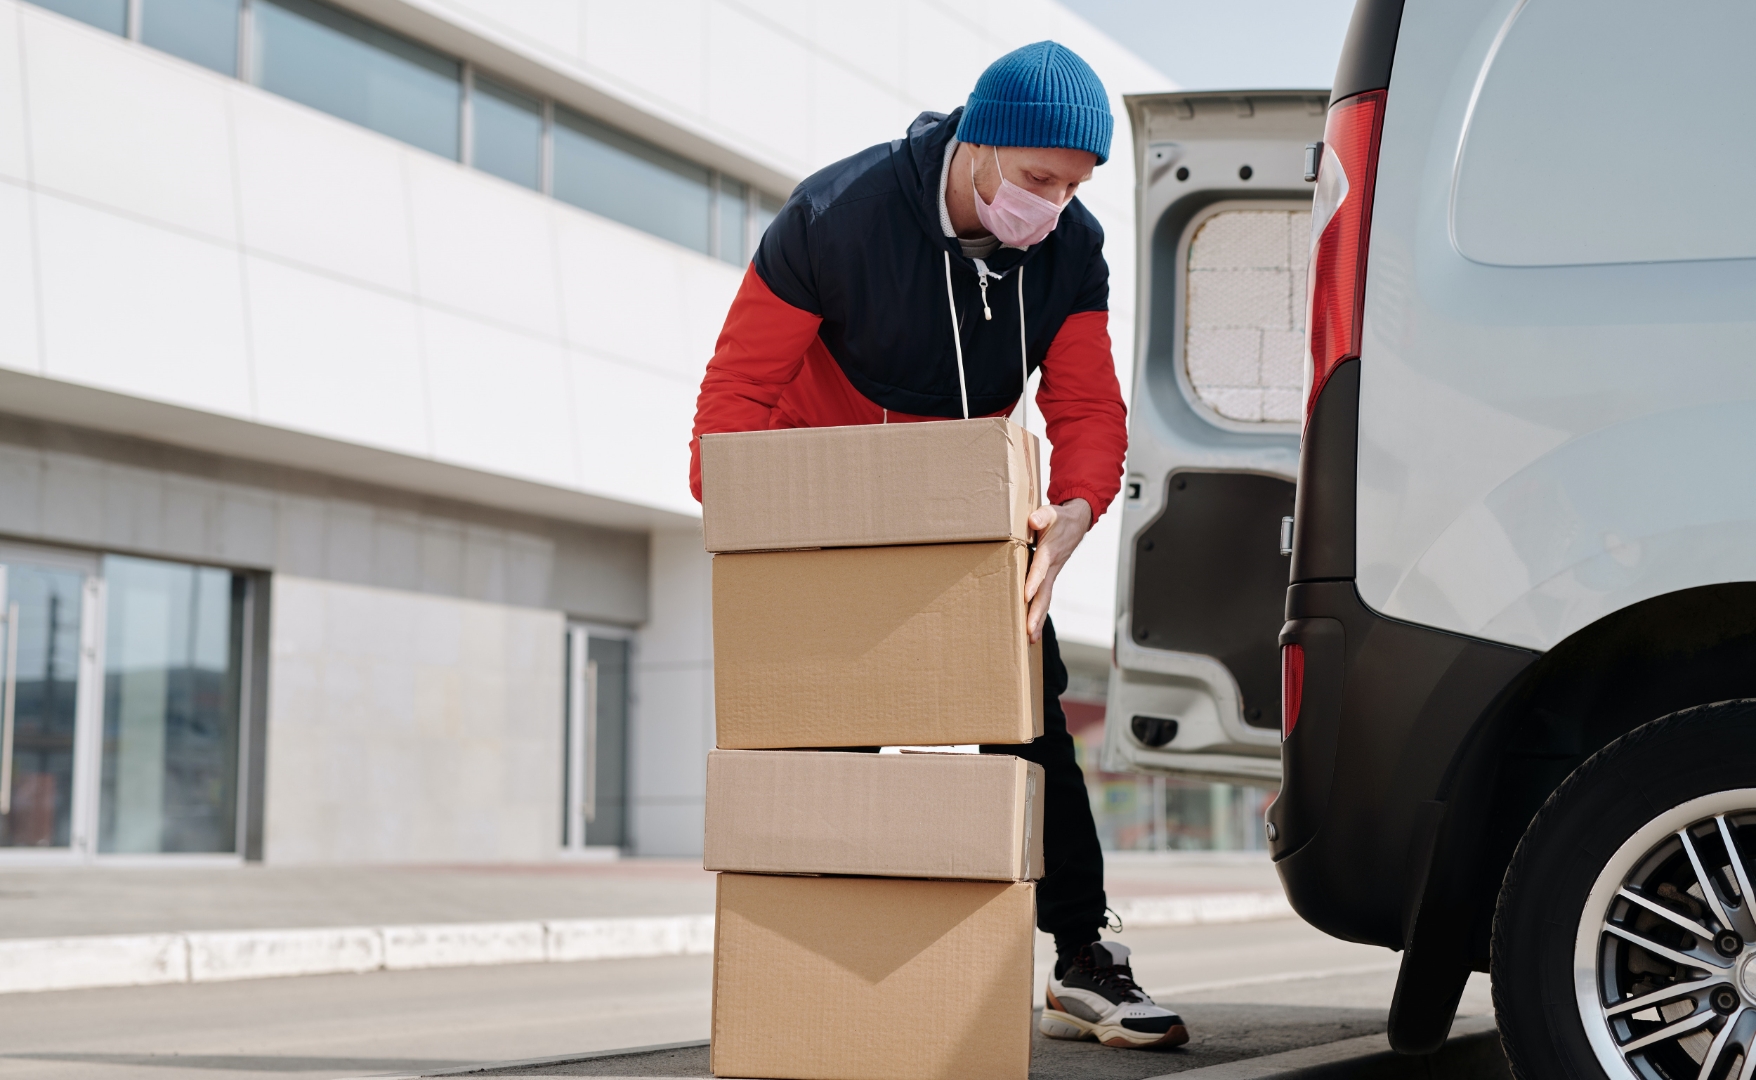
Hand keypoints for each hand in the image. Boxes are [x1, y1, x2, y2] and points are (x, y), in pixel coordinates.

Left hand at [1024, 498, 1091, 644]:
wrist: (1076, 522)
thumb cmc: (1060, 518)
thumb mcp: (1052, 512)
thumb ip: (1042, 516)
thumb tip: (1033, 521)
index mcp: (1049, 552)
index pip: (1040, 569)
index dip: (1033, 582)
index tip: (1026, 596)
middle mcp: (1051, 567)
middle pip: (1045, 593)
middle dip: (1037, 613)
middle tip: (1029, 631)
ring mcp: (1052, 574)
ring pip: (1046, 599)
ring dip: (1038, 618)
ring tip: (1031, 638)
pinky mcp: (1050, 577)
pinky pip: (1045, 597)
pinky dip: (1039, 613)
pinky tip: (1033, 627)